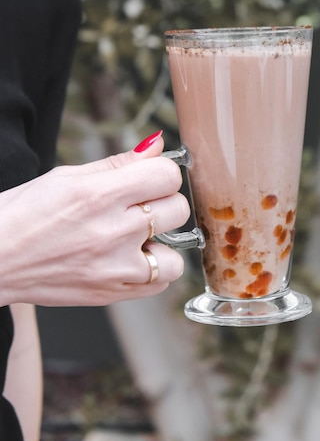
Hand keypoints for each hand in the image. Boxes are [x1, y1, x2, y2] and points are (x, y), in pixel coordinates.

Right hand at [0, 135, 188, 305]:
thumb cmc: (22, 214)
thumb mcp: (67, 176)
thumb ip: (119, 163)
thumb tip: (156, 145)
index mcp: (98, 195)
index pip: (167, 175)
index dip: (162, 172)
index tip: (150, 177)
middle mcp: (111, 233)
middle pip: (177, 210)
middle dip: (162, 202)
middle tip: (140, 205)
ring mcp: (113, 269)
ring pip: (176, 257)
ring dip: (162, 244)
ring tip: (137, 238)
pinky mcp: (110, 295)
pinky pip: (159, 285)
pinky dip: (152, 272)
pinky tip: (131, 259)